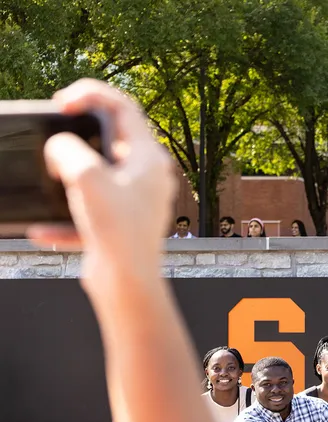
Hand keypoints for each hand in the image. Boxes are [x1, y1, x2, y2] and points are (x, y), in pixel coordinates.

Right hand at [27, 80, 177, 284]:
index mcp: (149, 159)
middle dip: (78, 136)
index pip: (123, 108)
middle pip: (111, 140)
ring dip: (70, 176)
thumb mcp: (86, 178)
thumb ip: (67, 149)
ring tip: (51, 179)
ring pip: (98, 175)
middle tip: (54, 136)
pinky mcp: (122, 225)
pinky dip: (66, 217)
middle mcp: (148, 178)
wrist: (128, 285)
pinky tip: (43, 230)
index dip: (91, 94)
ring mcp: (136, 202)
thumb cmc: (117, 232)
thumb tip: (59, 148)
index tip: (62, 102)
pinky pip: (89, 211)